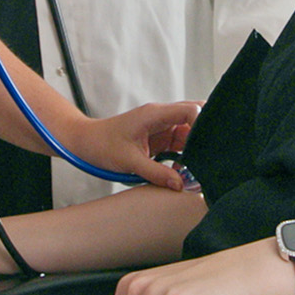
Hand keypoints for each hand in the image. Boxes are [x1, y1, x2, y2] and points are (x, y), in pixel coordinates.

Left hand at [64, 102, 199, 190]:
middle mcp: (162, 117)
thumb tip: (180, 185)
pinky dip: (186, 156)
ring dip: (195, 150)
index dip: (203, 125)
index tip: (206, 147)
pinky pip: (180, 145)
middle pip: (195, 119)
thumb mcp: (129, 162)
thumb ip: (156, 173)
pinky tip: (184, 171)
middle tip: (209, 157)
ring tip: (196, 169)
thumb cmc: (101, 145)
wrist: (85, 143)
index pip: (191, 110)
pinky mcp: (160, 139)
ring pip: (190, 134)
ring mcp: (162, 128)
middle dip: (205, 137)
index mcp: (155, 114)